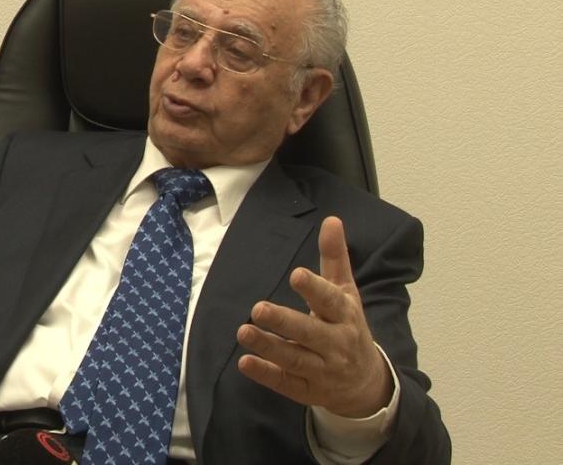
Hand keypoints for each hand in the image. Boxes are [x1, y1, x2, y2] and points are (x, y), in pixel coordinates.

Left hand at [236, 216, 391, 416]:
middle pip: (309, 332)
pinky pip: (286, 383)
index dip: (314, 288)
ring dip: (268, 346)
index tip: (296, 275)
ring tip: (243, 331)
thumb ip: (335, 257)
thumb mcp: (346, 291)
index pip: (330, 300)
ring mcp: (322, 370)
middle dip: (284, 322)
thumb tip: (331, 220)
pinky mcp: (307, 390)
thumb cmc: (348, 327)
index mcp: (345, 315)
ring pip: (294, 358)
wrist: (366, 384)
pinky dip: (265, 374)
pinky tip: (245, 362)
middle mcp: (336, 344)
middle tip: (258, 308)